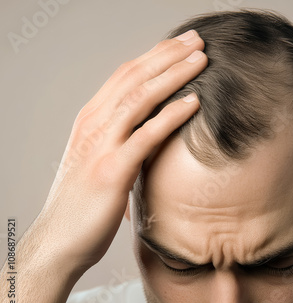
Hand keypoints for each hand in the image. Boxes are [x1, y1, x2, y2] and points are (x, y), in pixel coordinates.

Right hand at [25, 29, 206, 271]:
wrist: (60, 241)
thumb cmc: (85, 203)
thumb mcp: (102, 160)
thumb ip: (125, 140)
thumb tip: (155, 131)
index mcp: (92, 120)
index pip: (126, 75)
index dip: (155, 55)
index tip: (181, 44)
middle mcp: (93, 125)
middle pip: (134, 77)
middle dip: (168, 54)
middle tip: (196, 39)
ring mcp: (100, 146)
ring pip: (139, 98)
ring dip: (173, 75)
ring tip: (201, 60)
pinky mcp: (111, 171)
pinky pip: (145, 136)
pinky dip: (171, 116)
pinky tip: (193, 102)